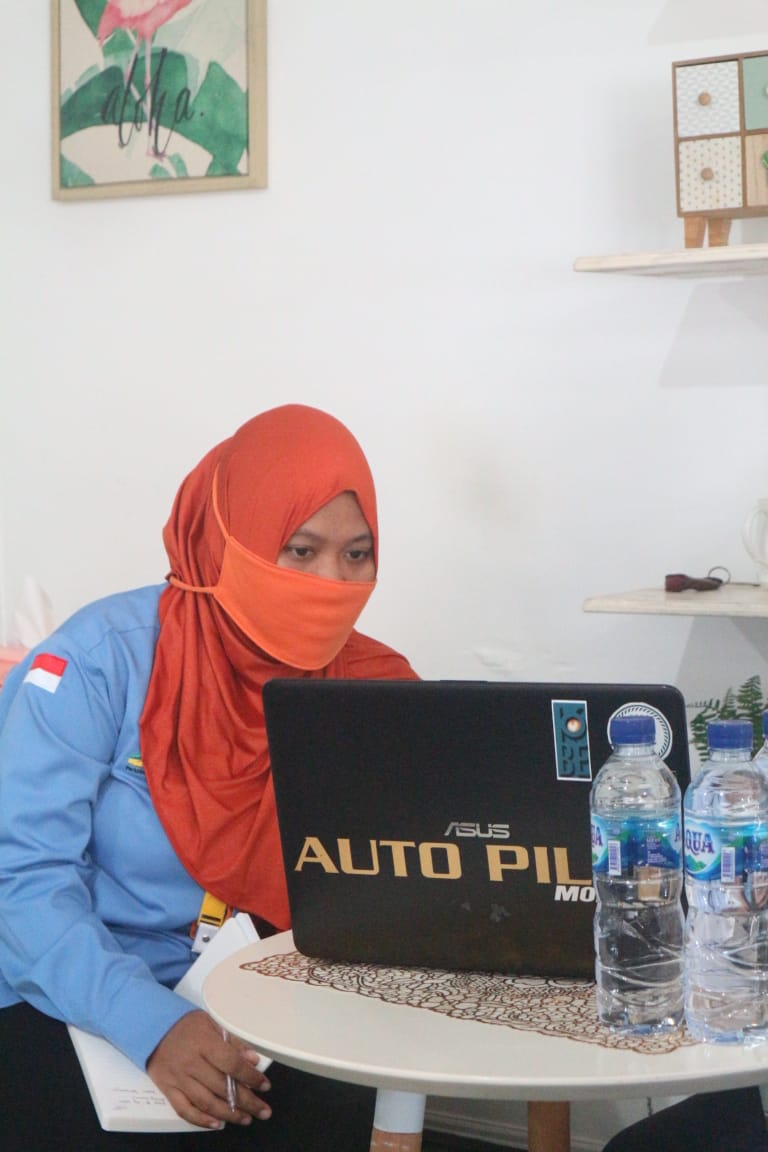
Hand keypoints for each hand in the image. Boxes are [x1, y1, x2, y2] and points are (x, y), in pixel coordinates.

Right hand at [147, 1010, 271, 1128]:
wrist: (152, 1027)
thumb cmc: (186, 1024)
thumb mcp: (211, 1022)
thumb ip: (232, 1041)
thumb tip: (253, 1060)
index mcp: (204, 1042)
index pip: (232, 1064)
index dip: (251, 1077)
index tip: (265, 1085)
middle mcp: (191, 1063)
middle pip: (222, 1087)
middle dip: (246, 1101)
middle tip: (263, 1110)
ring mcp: (178, 1078)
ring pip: (206, 1102)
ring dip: (229, 1114)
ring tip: (246, 1118)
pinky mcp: (167, 1089)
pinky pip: (185, 1110)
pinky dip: (202, 1120)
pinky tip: (218, 1124)